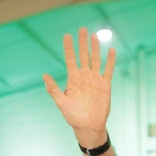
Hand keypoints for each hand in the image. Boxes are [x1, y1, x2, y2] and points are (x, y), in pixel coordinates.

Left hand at [42, 27, 115, 146]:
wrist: (88, 126)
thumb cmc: (73, 116)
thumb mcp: (61, 102)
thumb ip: (53, 89)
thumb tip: (44, 75)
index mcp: (73, 79)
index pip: (70, 59)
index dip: (69, 47)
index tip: (67, 35)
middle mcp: (84, 76)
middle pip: (83, 55)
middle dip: (82, 43)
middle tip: (82, 29)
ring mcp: (95, 79)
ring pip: (95, 59)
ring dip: (95, 48)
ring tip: (94, 36)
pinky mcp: (105, 85)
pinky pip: (108, 70)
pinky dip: (110, 61)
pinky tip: (111, 50)